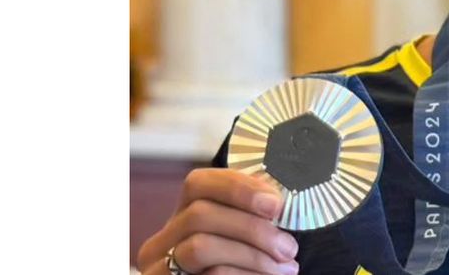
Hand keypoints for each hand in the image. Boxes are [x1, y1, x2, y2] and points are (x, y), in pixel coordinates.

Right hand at [136, 168, 298, 274]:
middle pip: (200, 214)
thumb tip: (275, 198)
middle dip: (252, 228)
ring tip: (286, 266)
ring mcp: (159, 268)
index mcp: (181, 218)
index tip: (275, 204)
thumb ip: (250, 216)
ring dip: (252, 255)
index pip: (197, 183)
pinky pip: (211, 274)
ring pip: (200, 246)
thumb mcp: (240, 239)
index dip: (238, 188)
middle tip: (289, 247)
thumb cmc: (240, 269)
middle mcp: (162, 241)